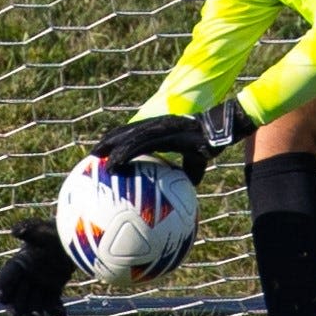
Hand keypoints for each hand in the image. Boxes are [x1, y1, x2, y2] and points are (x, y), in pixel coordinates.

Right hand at [0, 217, 75, 315]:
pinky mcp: (53, 288)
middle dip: (16, 306)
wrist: (77, 236)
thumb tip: (15, 229)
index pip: (5, 277)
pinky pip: (51, 302)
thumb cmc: (57, 231)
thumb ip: (30, 231)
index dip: (2, 286)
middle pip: (17, 295)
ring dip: (36, 312)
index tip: (1, 297)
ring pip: (33, 302)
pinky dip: (54, 309)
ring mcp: (39, 283)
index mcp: (19, 262)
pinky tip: (62, 313)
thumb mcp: (44, 230)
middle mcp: (26, 276)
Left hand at [91, 98, 256, 184]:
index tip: (106, 150)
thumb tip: (184, 190)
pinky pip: (139, 144)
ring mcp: (160, 127)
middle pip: (127, 130)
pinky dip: (123, 154)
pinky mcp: (163, 133)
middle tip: (92, 154)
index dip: (120, 138)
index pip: (137, 131)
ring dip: (110, 147)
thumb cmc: (212, 144)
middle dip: (108, 141)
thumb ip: (187, 172)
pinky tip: (113, 164)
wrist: (222, 131)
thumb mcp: (196, 161)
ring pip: (128, 136)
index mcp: (163, 128)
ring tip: (95, 157)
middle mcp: (158, 124)